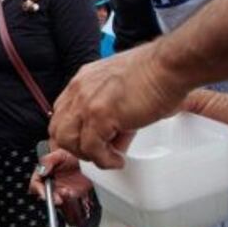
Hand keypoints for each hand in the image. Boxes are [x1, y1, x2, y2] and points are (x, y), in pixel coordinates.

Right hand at [28, 148, 92, 205]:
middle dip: (49, 197)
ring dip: (59, 198)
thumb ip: (47, 161)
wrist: (92, 160)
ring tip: (66, 192)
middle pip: (44, 193)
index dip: (38, 188)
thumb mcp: (60, 153)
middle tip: (56, 197)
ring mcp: (61, 188)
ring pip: (54, 198)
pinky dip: (68, 197)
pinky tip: (71, 192)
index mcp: (46, 171)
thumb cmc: (75, 154)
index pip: (36, 182)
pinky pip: (67, 200)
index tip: (43, 192)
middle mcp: (52, 181)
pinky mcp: (71, 193)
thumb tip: (41, 171)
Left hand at [49, 44, 187, 167]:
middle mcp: (79, 90)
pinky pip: (92, 149)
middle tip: (97, 154)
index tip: (85, 144)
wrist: (169, 65)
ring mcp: (87, 102)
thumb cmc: (155, 73)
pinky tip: (118, 160)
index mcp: (83, 81)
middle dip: (76, 148)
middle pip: (58, 129)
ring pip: (68, 141)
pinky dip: (104, 160)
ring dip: (88, 155)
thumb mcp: (121, 90)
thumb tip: (112, 139)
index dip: (72, 133)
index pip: (61, 113)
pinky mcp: (100, 115)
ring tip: (108, 157)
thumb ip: (110, 111)